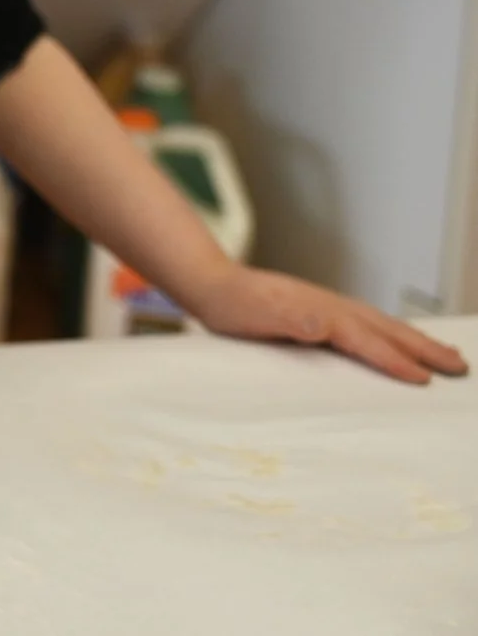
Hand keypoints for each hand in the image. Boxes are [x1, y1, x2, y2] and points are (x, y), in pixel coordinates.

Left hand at [181, 263, 467, 384]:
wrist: (212, 283)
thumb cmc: (232, 304)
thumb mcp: (254, 314)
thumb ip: (287, 319)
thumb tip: (320, 323)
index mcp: (322, 313)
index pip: (367, 341)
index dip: (395, 361)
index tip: (424, 380)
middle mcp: (332, 307)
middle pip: (387, 330)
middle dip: (424, 348)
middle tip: (460, 366)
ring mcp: (329, 308)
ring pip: (382, 325)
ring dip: (415, 340)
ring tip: (445, 353)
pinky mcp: (321, 314)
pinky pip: (367, 326)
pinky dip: (390, 335)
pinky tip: (396, 344)